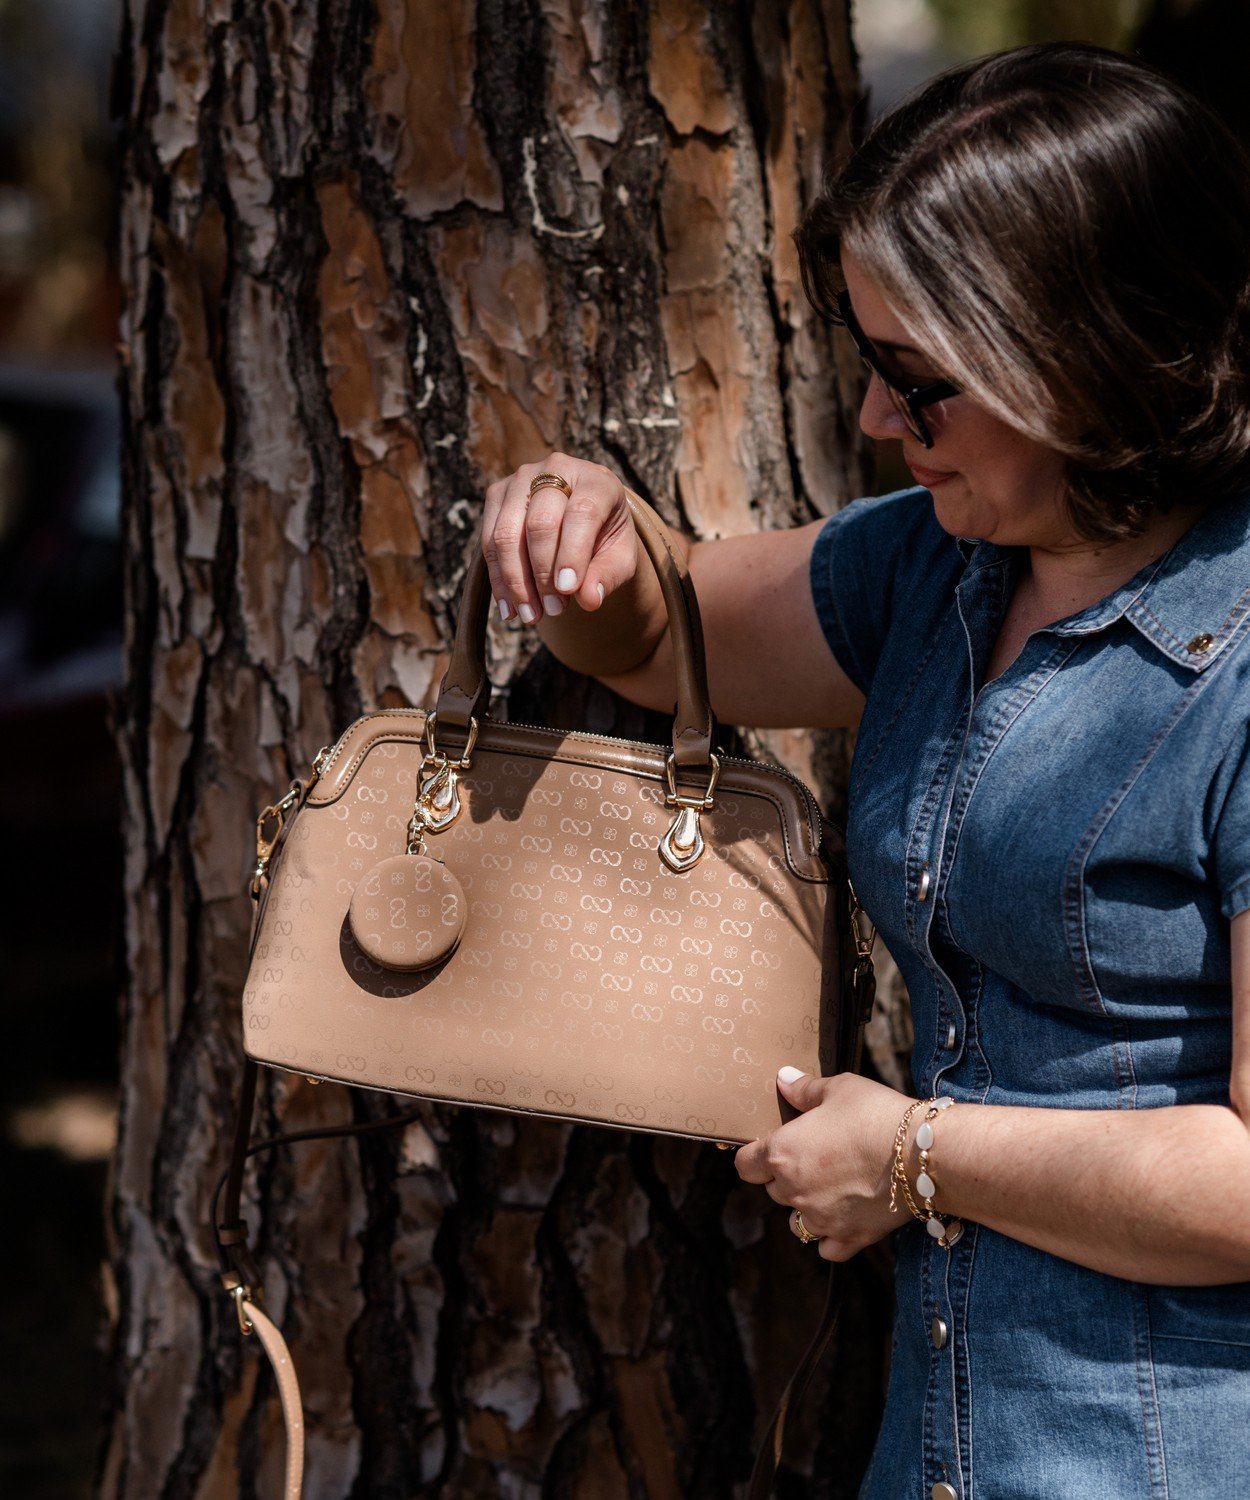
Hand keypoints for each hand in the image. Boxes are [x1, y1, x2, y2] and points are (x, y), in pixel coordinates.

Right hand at [482, 452, 638, 624]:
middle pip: (540, 523)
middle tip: (553, 610)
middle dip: (543, 574)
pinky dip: (498, 579)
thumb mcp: (620, 557)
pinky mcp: (497, 494)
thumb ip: (608, 575)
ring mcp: (521, 479)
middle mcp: (556, 469)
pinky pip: (489, 541)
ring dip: (516, 581)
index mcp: (596, 480)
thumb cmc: (605, 537)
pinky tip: (510, 608)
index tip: (568, 590)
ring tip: (531, 616)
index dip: (573, 553)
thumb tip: (588, 599)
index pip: (582, 513)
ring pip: (507, 534)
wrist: (583, 518)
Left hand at [733, 1069, 918, 1260]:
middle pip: (773, 1190)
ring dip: (805, 1208)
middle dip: (786, 1176)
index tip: (767, 1148)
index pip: (746, 1165)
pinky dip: (830, 1237)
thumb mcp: (839, 1088)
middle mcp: (795, 1191)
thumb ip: (804, 1088)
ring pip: (796, 1222)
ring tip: (828, 1188)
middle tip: (813, 1158)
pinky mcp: (850, 1237)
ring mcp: (821, 1219)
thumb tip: (782, 1079)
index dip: (753, 1156)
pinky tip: (842, 1219)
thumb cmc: (875, 1114)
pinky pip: (827, 1248)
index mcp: (782, 1153)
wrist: (922, 1153)